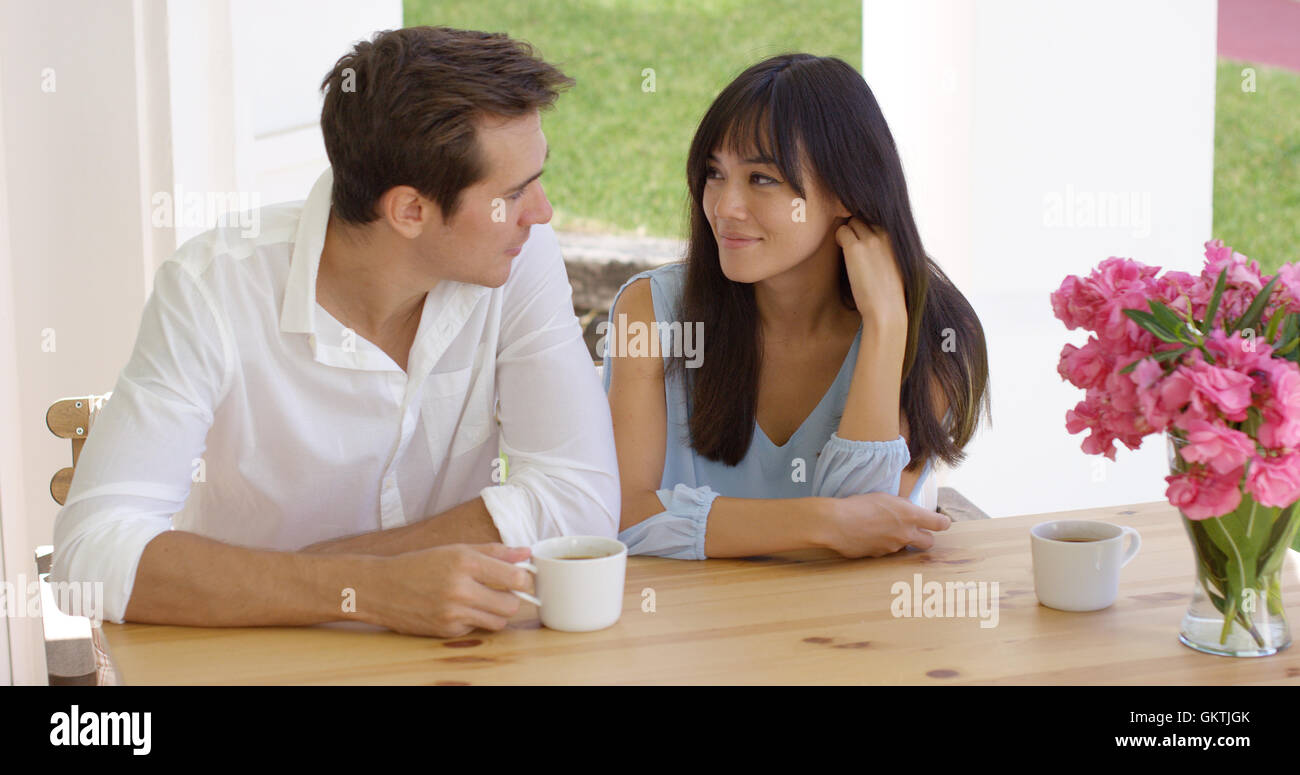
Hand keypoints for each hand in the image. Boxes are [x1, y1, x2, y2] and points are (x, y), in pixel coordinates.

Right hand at [363, 543, 534, 637]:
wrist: (382, 588)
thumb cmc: (421, 565)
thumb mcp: (457, 550)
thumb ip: (494, 551)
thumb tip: (526, 552)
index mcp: (465, 562)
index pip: (515, 577)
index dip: (524, 579)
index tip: (521, 577)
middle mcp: (460, 588)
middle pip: (512, 604)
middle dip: (512, 598)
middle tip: (502, 590)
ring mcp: (453, 612)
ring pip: (498, 621)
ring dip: (497, 612)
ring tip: (483, 600)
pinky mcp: (447, 630)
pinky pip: (477, 628)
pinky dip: (475, 620)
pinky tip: (460, 609)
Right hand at [818, 492, 950, 558]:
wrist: (836, 523)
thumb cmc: (858, 505)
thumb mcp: (885, 497)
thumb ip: (901, 506)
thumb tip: (908, 510)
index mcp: (910, 515)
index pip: (939, 524)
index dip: (943, 523)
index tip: (942, 522)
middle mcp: (905, 534)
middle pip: (929, 542)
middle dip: (925, 538)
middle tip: (916, 531)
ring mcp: (893, 547)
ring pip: (905, 546)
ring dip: (899, 539)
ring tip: (880, 528)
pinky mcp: (879, 556)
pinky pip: (886, 551)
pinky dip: (881, 544)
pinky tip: (868, 535)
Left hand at [834, 217, 907, 327]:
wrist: (887, 310)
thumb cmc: (889, 294)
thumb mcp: (895, 266)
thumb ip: (887, 251)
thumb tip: (875, 248)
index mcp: (896, 238)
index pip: (874, 219)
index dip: (864, 229)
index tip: (860, 242)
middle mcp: (885, 234)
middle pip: (862, 217)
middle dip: (854, 229)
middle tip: (850, 246)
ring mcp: (870, 239)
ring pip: (851, 222)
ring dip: (846, 234)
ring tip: (846, 252)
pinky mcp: (856, 247)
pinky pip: (841, 231)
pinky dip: (838, 239)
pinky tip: (842, 255)